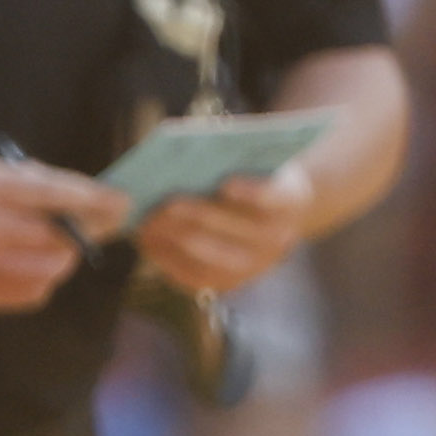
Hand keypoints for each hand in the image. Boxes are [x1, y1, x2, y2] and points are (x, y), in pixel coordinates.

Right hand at [0, 153, 127, 312]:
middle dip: (85, 231)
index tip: (124, 203)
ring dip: (64, 257)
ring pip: (52, 270)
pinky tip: (27, 262)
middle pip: (59, 237)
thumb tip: (98, 205)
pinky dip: (42, 278)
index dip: (96, 200)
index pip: (54, 195)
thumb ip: (38, 184)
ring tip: (53, 244)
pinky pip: (33, 293)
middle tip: (96, 225)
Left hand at [132, 163, 318, 298]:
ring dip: (177, 238)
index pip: (274, 198)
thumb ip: (227, 153)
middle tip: (167, 203)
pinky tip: (146, 240)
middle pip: (234, 229)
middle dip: (198, 215)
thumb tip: (184, 152)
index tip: (226, 183)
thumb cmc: (247, 173)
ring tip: (148, 222)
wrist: (267, 211)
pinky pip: (195, 276)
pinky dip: (168, 258)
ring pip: (211, 256)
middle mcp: (278, 238)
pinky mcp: (230, 282)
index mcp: (289, 201)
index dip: (252, 193)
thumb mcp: (249, 157)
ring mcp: (255, 265)